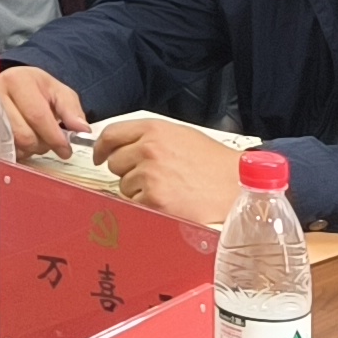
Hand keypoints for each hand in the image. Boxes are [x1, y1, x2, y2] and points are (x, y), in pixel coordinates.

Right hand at [0, 64, 88, 159]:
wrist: (11, 85)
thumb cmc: (35, 88)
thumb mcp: (58, 91)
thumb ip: (72, 110)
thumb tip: (82, 130)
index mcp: (17, 81)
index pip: (37, 116)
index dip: (54, 136)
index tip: (66, 149)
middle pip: (24, 135)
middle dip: (43, 144)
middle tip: (51, 142)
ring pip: (14, 145)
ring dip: (31, 149)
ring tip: (37, 137)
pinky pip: (3, 151)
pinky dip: (19, 151)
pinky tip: (23, 141)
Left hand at [96, 115, 249, 229]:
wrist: (236, 186)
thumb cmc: (212, 163)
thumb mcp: (181, 136)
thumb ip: (149, 138)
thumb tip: (120, 146)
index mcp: (154, 130)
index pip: (111, 134)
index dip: (102, 147)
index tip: (100, 156)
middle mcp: (148, 149)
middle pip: (114, 162)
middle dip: (127, 171)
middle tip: (152, 177)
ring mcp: (149, 176)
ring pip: (123, 186)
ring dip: (138, 190)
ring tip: (167, 188)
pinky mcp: (154, 200)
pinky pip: (134, 204)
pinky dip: (147, 206)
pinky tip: (169, 201)